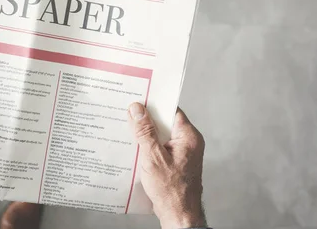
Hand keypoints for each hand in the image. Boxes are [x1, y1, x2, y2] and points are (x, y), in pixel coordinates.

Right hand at [128, 103, 205, 228]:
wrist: (179, 215)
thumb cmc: (171, 191)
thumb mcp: (153, 157)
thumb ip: (145, 132)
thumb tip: (137, 109)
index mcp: (189, 137)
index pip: (171, 111)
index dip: (154, 104)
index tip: (138, 100)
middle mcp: (188, 143)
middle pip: (165, 123)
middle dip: (146, 121)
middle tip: (127, 116)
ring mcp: (182, 154)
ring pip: (161, 136)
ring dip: (146, 136)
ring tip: (128, 132)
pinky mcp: (175, 163)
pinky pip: (160, 148)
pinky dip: (148, 147)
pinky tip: (135, 150)